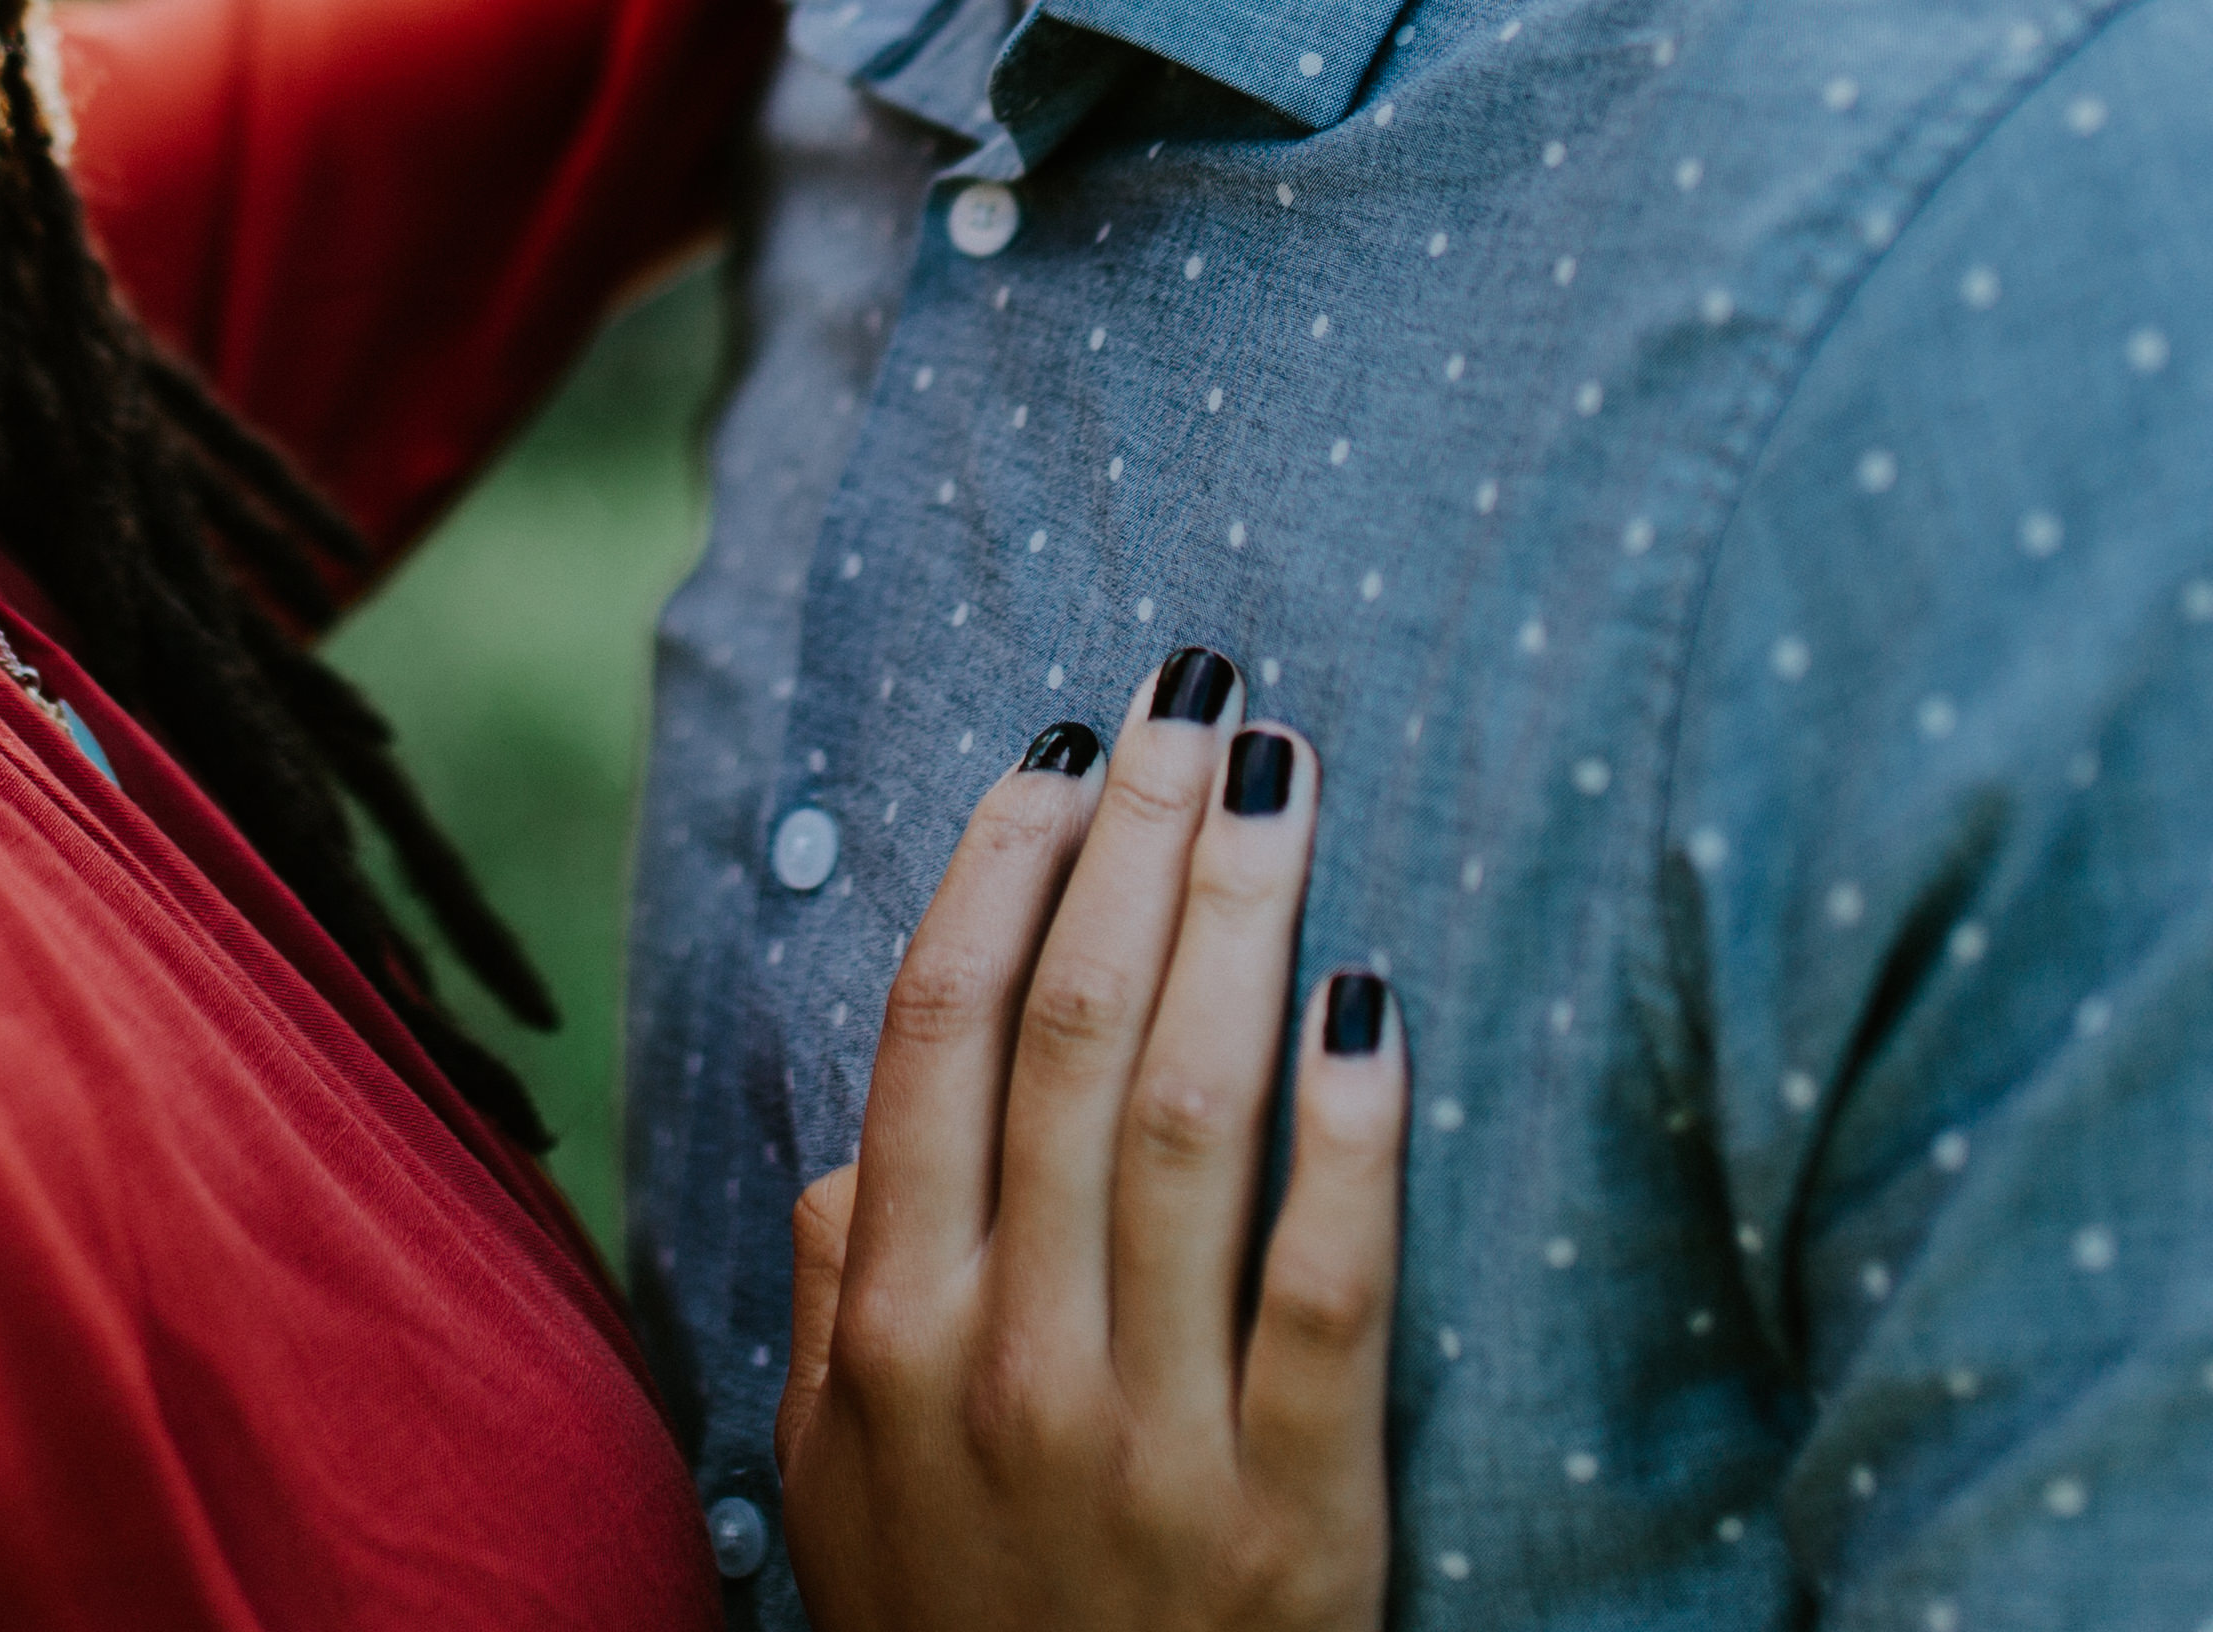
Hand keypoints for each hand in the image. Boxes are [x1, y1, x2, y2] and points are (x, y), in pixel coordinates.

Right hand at [776, 660, 1404, 1631]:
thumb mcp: (835, 1485)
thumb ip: (835, 1300)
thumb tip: (856, 1142)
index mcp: (893, 1330)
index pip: (936, 1033)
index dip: (1001, 866)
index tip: (1069, 749)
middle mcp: (1004, 1358)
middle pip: (1064, 1032)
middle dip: (1139, 841)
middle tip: (1205, 700)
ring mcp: (1145, 1433)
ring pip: (1186, 1118)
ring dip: (1238, 923)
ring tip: (1291, 785)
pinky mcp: (1294, 1511)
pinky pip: (1326, 1289)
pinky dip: (1351, 1136)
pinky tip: (1376, 1004)